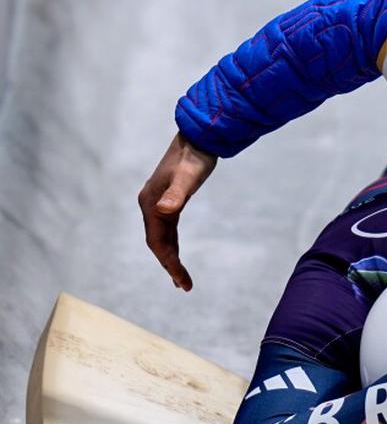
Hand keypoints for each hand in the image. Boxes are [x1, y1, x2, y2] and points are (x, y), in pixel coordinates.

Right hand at [138, 133, 216, 289]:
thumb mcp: (188, 177)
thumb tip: (164, 210)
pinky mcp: (167, 200)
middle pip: (157, 243)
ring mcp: (157, 203)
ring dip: (170, 257)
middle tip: (185, 286)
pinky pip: (167, 229)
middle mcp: (150, 205)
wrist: (198, 138)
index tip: (181, 280)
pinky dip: (172, 244)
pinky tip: (177, 254)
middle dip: (170, 265)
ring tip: (182, 279)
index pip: (157, 241)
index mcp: (151, 204)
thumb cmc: (195, 158)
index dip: (168, 262)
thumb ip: (177, 194)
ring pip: (162, 238)